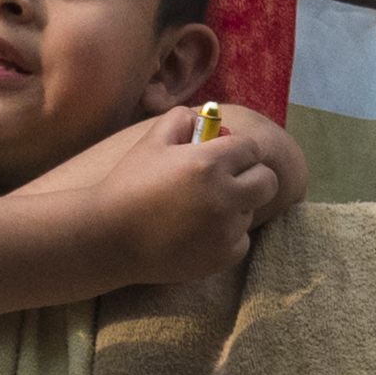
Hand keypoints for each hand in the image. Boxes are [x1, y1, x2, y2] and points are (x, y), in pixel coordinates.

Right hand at [76, 99, 301, 283]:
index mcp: (207, 163)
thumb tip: (204, 117)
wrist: (108, 237)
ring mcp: (224, 230)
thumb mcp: (150, 143)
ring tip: (200, 210)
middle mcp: (222, 196)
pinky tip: (198, 232)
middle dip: (251, 177)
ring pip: (251, 211)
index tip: (224, 158)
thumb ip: (181, 120)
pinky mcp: (222, 257)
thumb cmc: (127, 185)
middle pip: (267, 181)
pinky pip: (241, 240)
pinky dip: (227, 236)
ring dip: (235, 207)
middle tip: (229, 181)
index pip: (251, 150)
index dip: (237, 152)